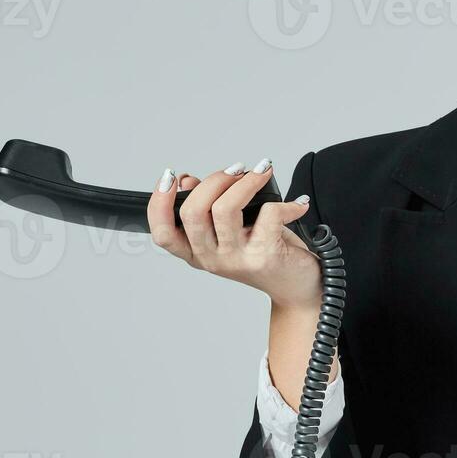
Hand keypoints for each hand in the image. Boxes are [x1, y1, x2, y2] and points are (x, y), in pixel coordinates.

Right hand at [146, 160, 322, 308]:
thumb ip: (208, 206)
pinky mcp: (264, 256)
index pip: (163, 233)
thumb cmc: (264, 252)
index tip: (170, 177)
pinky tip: (298, 204)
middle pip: (192, 212)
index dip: (158, 203)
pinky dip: (287, 203)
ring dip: (246, 181)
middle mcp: (211, 259)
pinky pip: (268, 214)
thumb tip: (187, 181)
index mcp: (197, 252)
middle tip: (237, 170)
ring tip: (261, 173)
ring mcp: (236, 260)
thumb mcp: (232, 230)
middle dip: (214, 179)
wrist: (298, 287)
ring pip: (225, 208)